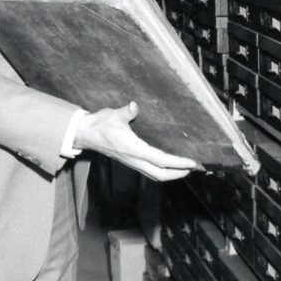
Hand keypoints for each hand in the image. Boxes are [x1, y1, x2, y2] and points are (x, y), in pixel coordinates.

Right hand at [74, 101, 199, 181]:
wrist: (87, 133)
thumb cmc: (101, 124)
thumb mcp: (114, 115)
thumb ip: (126, 112)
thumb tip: (134, 105)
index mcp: (133, 149)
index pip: (160, 160)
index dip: (177, 163)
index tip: (191, 162)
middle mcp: (134, 160)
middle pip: (160, 174)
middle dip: (178, 173)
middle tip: (194, 168)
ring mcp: (132, 162)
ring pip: (155, 175)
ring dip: (171, 175)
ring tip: (185, 169)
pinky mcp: (131, 161)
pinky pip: (150, 171)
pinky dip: (162, 171)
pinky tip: (168, 166)